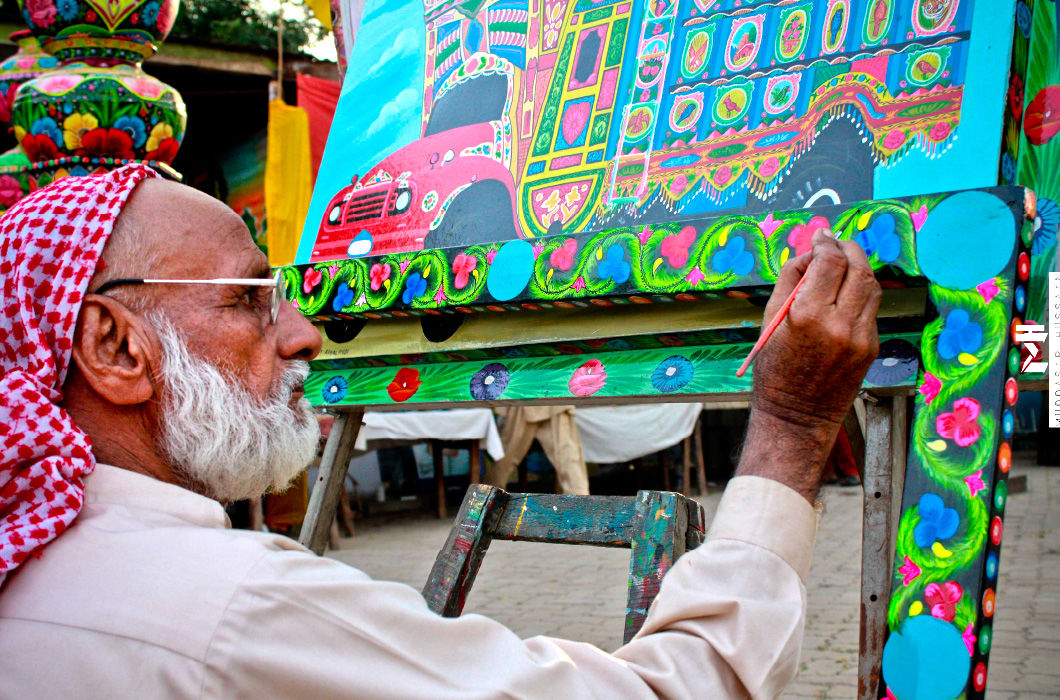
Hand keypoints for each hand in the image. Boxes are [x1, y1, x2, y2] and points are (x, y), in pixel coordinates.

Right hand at [737, 229, 881, 501]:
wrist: (797, 416)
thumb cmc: (774, 369)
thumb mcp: (770, 322)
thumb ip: (789, 281)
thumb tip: (809, 253)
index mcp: (808, 316)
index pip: (829, 262)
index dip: (826, 243)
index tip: (821, 236)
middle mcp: (839, 324)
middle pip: (858, 268)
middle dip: (848, 249)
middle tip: (836, 243)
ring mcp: (860, 337)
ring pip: (871, 286)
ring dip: (859, 267)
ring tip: (844, 263)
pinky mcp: (871, 348)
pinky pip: (871, 309)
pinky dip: (860, 293)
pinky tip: (846, 293)